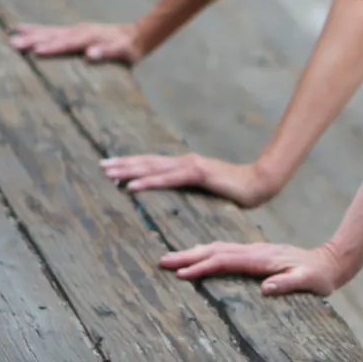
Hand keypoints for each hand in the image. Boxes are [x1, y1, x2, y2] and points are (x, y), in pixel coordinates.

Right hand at [8, 22, 143, 62]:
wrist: (136, 35)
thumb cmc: (130, 48)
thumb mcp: (124, 53)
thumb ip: (108, 52)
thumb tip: (91, 54)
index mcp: (89, 38)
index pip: (67, 44)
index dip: (52, 48)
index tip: (36, 51)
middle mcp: (79, 31)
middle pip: (52, 36)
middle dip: (33, 41)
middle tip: (13, 45)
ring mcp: (74, 30)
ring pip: (48, 31)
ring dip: (30, 34)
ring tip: (11, 36)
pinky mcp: (73, 31)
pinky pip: (51, 30)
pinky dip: (36, 29)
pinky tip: (22, 28)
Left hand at [101, 153, 276, 206]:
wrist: (261, 184)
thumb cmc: (240, 191)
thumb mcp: (211, 191)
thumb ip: (196, 192)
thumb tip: (184, 199)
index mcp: (188, 165)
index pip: (155, 165)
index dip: (133, 165)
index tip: (113, 167)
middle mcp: (186, 162)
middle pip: (148, 162)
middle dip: (123, 164)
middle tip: (101, 166)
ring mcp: (191, 166)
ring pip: (153, 168)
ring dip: (129, 171)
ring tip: (109, 174)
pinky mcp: (198, 174)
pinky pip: (167, 179)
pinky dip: (148, 182)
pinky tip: (132, 186)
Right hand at [157, 241, 348, 294]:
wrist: (330, 262)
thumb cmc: (319, 277)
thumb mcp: (309, 282)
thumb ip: (290, 283)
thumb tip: (267, 287)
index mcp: (262, 259)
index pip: (226, 261)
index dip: (203, 267)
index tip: (182, 274)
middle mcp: (255, 251)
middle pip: (215, 250)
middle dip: (188, 256)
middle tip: (162, 261)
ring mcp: (254, 250)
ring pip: (217, 247)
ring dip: (193, 252)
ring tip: (171, 257)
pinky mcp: (255, 253)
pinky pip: (225, 250)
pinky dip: (207, 251)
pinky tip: (198, 254)